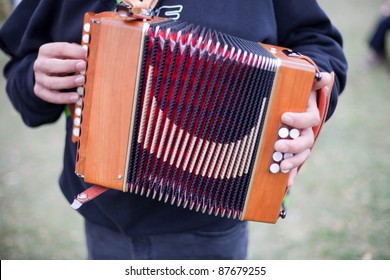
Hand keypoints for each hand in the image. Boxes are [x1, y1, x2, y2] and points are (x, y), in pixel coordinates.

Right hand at [33, 42, 86, 103]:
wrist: (49, 74)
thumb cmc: (64, 62)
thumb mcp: (69, 54)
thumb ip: (78, 54)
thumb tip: (88, 54)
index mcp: (46, 51)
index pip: (60, 49)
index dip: (74, 52)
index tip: (87, 55)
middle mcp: (40, 64)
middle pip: (51, 65)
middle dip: (68, 66)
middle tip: (83, 66)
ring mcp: (39, 79)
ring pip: (50, 83)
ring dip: (67, 82)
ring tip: (82, 81)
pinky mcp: (40, 91)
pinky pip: (51, 96)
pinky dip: (64, 98)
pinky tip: (76, 97)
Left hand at [274, 72, 331, 186]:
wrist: (297, 105)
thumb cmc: (298, 96)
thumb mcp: (304, 87)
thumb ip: (313, 81)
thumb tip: (324, 76)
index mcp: (310, 116)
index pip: (309, 120)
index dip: (298, 119)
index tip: (283, 116)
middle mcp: (307, 132)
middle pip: (305, 142)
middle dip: (292, 145)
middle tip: (277, 145)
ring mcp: (300, 144)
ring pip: (301, 156)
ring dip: (291, 162)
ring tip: (279, 166)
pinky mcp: (293, 153)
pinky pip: (294, 166)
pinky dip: (290, 175)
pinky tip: (286, 184)